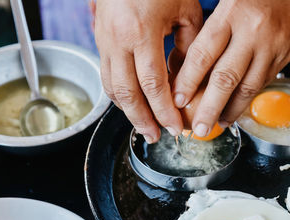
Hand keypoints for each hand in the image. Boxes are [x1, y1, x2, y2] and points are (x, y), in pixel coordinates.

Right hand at [94, 0, 201, 142]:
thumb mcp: (186, 9)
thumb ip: (189, 46)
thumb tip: (186, 78)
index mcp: (141, 32)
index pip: (153, 85)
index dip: (164, 111)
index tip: (175, 127)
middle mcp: (117, 40)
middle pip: (127, 93)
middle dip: (142, 120)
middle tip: (156, 137)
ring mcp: (104, 40)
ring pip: (111, 87)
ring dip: (127, 111)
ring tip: (143, 126)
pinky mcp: (99, 38)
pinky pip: (106, 74)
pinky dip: (117, 94)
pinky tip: (130, 103)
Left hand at [172, 0, 289, 136]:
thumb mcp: (226, 5)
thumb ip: (208, 35)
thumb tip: (183, 71)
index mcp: (230, 15)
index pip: (203, 53)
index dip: (188, 80)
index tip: (177, 100)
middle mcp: (252, 32)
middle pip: (225, 78)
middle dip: (209, 108)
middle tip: (199, 128)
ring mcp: (271, 46)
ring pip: (248, 87)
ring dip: (231, 110)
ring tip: (218, 123)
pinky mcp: (286, 55)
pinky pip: (263, 83)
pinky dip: (247, 100)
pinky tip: (236, 109)